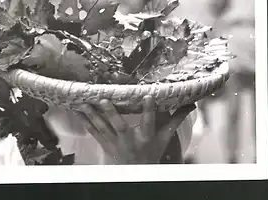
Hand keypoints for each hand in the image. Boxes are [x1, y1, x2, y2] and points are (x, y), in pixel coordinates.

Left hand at [79, 96, 195, 163]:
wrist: (137, 171)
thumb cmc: (151, 152)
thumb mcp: (164, 138)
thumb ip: (174, 120)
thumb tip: (189, 105)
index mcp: (146, 136)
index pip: (149, 122)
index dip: (149, 109)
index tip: (148, 96)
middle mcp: (130, 140)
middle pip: (120, 126)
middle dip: (112, 113)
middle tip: (104, 100)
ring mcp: (115, 142)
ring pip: (102, 127)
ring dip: (92, 115)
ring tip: (84, 103)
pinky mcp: (105, 144)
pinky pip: (94, 132)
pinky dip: (85, 122)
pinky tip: (77, 111)